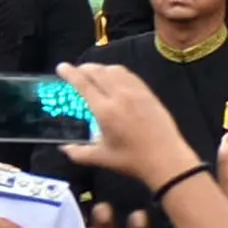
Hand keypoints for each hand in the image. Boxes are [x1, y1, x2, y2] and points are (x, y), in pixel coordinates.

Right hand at [58, 61, 201, 185]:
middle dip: (84, 68)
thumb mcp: (102, 158)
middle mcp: (120, 96)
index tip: (62, 66)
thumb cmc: (131, 160)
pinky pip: (129, 75)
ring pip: (115, 70)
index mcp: (105, 110)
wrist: (165, 158)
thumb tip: (63, 148)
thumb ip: (79, 153)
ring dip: (101, 68)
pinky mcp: (148, 93)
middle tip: (76, 70)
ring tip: (93, 72)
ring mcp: (136, 92)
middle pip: (98, 72)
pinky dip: (117, 71)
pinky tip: (115, 77)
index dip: (71, 73)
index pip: (84, 84)